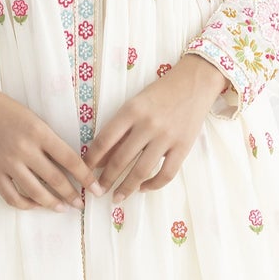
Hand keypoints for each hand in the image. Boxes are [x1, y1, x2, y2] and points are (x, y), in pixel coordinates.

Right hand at [0, 78, 99, 210]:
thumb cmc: (8, 111)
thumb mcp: (35, 119)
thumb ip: (51, 142)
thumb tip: (71, 167)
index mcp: (39, 132)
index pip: (70, 159)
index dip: (86, 177)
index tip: (96, 189)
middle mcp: (24, 149)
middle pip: (55, 179)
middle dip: (72, 195)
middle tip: (81, 204)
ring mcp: (6, 163)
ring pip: (35, 192)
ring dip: (53, 203)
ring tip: (63, 208)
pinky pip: (12, 197)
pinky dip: (27, 205)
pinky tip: (36, 204)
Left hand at [85, 56, 231, 203]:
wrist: (195, 82)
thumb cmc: (160, 93)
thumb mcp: (135, 104)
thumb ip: (121, 130)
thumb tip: (101, 158)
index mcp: (131, 111)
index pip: (104, 141)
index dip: (91, 160)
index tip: (84, 172)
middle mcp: (148, 124)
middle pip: (120, 159)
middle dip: (106, 179)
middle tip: (97, 191)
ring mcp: (166, 137)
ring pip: (141, 170)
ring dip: (126, 188)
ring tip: (117, 197)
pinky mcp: (183, 146)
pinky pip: (166, 173)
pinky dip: (153, 185)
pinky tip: (143, 188)